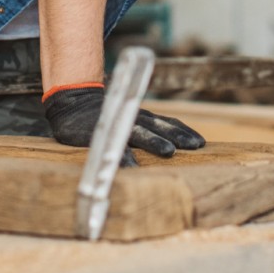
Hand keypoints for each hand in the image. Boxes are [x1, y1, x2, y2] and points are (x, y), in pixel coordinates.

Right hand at [43, 85, 205, 165]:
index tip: (201, 143)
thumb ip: (147, 130)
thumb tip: (172, 146)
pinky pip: (113, 147)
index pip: (167, 122)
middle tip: (196, 146)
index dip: (184, 131)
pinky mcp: (100, 134)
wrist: (72, 104)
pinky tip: (133, 168)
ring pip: (139, 132)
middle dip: (177, 135)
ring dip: (155, 141)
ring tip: (169, 151)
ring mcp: (116, 125)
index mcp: (141, 117)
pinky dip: (124, 157)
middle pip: (159, 126)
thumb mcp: (129, 119)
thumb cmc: (105, 114)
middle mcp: (132, 119)